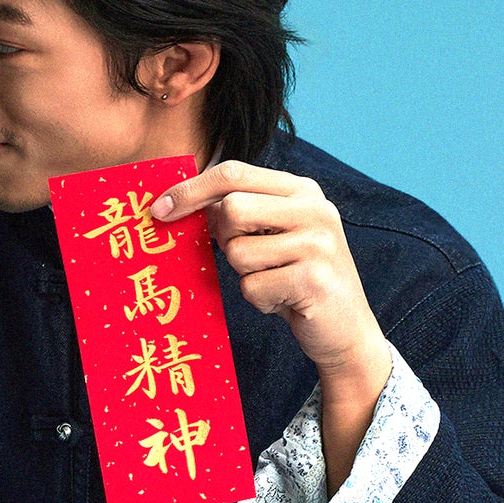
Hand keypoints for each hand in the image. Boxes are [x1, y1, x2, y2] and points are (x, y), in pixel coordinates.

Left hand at [155, 161, 393, 486]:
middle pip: (231, 209)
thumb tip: (177, 205)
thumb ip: (242, 213)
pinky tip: (283, 302)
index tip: (158, 209)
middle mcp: (314, 209)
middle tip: (246, 259)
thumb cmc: (297, 279)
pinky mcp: (314, 279)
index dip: (191, 190)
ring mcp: (317, 243)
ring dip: (245, 276)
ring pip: (237, 253)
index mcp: (302, 190)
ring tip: (274, 282)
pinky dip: (259, 301)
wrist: (346, 330)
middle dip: (224, 240)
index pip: (234, 173)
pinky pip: (252, 288)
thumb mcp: (276, 235)